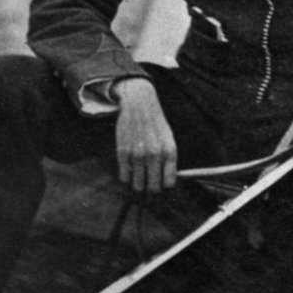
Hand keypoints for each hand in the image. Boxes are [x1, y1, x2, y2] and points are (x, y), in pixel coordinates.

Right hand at [113, 78, 177, 193]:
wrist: (139, 103)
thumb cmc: (155, 123)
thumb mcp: (168, 138)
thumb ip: (169, 159)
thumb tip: (167, 183)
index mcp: (169, 151)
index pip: (169, 182)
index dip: (164, 186)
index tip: (160, 184)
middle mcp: (155, 155)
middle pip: (153, 187)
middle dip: (151, 189)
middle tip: (148, 185)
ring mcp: (138, 154)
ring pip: (137, 185)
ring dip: (138, 185)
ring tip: (138, 179)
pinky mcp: (123, 153)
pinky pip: (124, 177)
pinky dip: (126, 177)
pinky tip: (129, 169)